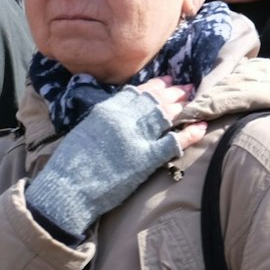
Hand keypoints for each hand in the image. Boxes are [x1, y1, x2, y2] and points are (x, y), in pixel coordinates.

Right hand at [25, 81, 207, 239]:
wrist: (68, 190)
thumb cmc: (72, 163)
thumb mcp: (87, 129)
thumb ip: (107, 117)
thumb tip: (124, 110)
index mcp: (107, 110)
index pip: (137, 91)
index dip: (155, 85)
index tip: (166, 80)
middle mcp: (125, 119)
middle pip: (156, 100)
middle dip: (174, 92)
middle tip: (187, 87)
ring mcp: (138, 138)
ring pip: (167, 115)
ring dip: (182, 106)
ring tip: (194, 99)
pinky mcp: (147, 159)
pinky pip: (175, 141)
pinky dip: (190, 132)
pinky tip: (201, 125)